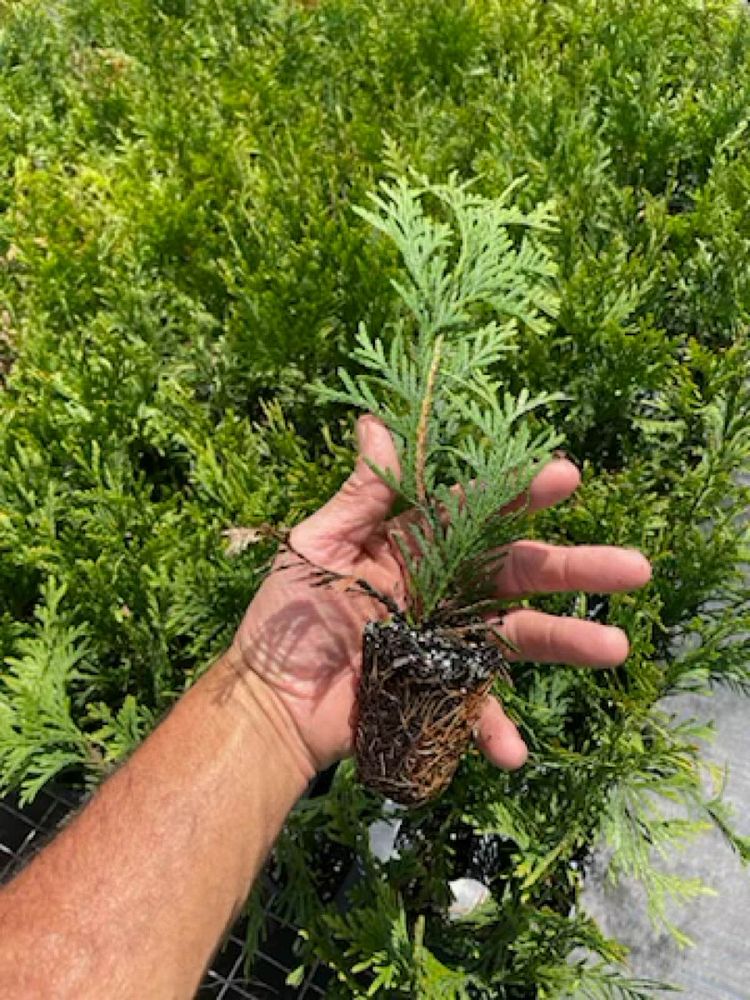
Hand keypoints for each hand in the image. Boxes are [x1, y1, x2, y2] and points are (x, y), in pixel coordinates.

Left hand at [232, 415, 650, 771]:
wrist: (267, 705)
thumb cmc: (284, 619)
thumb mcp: (317, 548)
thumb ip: (358, 495)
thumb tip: (375, 421)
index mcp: (414, 546)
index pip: (476, 511)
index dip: (519, 494)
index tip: (565, 476)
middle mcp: (442, 589)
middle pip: (517, 573)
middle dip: (574, 568)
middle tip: (635, 566)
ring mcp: (448, 644)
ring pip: (516, 636)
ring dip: (566, 643)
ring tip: (615, 648)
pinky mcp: (441, 695)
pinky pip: (477, 710)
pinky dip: (495, 728)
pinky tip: (512, 751)